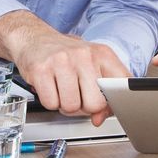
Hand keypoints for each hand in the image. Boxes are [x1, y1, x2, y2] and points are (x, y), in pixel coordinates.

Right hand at [5, 23, 126, 123]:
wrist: (35, 39)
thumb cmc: (66, 57)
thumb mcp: (91, 68)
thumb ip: (102, 94)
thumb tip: (99, 118)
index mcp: (102, 54)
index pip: (122, 84)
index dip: (115, 102)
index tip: (106, 105)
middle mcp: (84, 55)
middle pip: (95, 103)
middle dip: (84, 107)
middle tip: (77, 95)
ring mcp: (62, 61)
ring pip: (72, 106)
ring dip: (65, 105)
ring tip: (62, 90)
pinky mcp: (41, 69)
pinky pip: (51, 104)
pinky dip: (50, 102)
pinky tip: (50, 87)